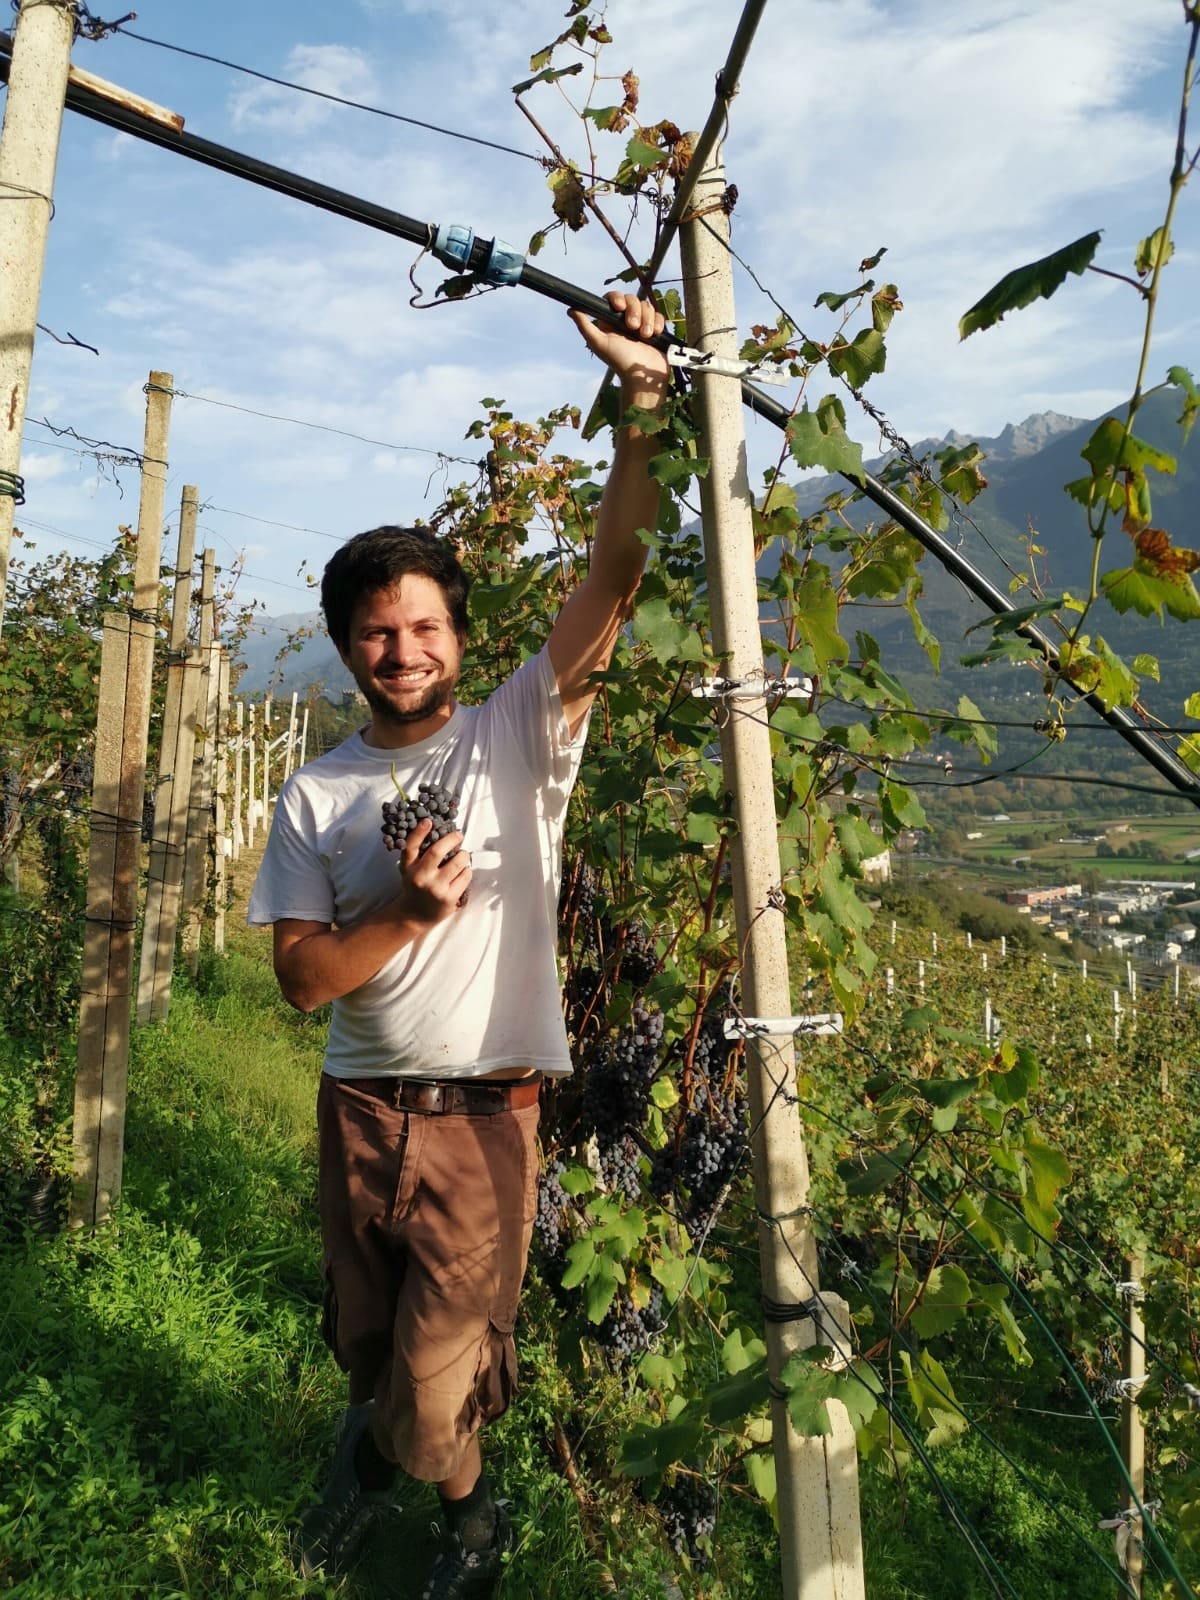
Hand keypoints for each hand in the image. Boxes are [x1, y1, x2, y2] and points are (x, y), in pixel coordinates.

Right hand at [396, 820, 471, 927]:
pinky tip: (462, 872)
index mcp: (408, 867)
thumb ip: (418, 853)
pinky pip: (465, 876)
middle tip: (458, 835)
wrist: (414, 915)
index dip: (419, 832)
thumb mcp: (409, 869)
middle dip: (452, 839)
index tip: (428, 821)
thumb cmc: (415, 885)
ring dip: (463, 855)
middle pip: (437, 851)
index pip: (411, 846)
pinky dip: (467, 870)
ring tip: (462, 856)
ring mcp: (435, 888)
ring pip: (457, 862)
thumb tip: (438, 829)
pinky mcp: (449, 898)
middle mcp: (420, 877)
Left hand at [569, 291, 669, 409]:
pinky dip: (657, 323)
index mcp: (611, 321)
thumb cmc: (619, 362)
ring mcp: (641, 324)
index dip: (617, 298)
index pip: (613, 298)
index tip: (619, 307)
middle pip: (632, 299)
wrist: (642, 376)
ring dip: (647, 319)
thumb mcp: (599, 343)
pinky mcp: (654, 328)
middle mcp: (625, 321)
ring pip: (646, 306)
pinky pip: (658, 315)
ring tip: (645, 336)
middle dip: (635, 311)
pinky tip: (654, 335)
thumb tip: (571, 309)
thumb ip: (585, 326)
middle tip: (633, 327)